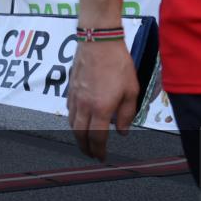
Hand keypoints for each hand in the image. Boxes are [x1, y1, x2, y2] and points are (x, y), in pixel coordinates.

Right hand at [67, 42, 138, 161]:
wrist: (98, 43)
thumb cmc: (117, 63)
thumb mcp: (131, 90)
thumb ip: (127, 114)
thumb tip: (122, 131)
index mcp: (101, 108)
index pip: (97, 137)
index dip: (99, 150)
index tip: (101, 157)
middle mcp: (84, 105)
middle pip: (80, 134)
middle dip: (85, 148)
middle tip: (91, 154)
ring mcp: (75, 97)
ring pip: (72, 124)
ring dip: (77, 136)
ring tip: (84, 141)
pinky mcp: (70, 89)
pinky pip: (69, 111)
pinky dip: (73, 121)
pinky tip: (78, 121)